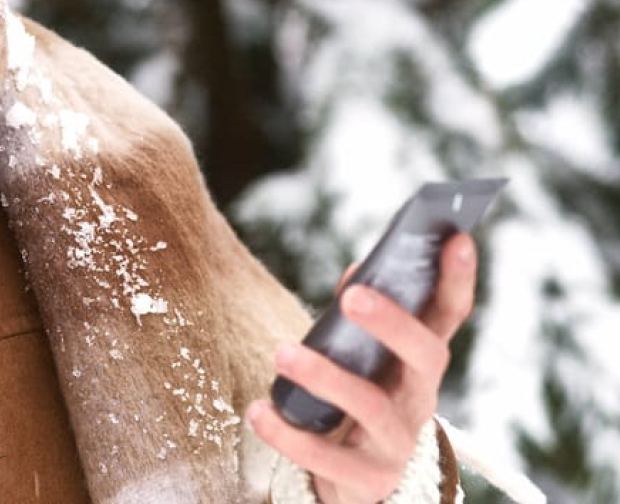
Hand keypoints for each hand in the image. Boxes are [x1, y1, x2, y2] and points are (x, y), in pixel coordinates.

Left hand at [247, 233, 477, 503]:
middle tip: (353, 297)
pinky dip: (287, 433)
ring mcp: (396, 441)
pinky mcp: (366, 477)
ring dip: (326, 376)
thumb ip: (362, 311)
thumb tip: (359, 270)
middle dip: (392, 323)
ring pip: (371, 406)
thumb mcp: (364, 353)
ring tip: (283, 354)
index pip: (450, 314)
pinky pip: (326, 456)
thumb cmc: (358, 394)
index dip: (457, 278)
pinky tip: (258, 411)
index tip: (456, 237)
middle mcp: (419, 397)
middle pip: (424, 356)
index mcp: (421, 359)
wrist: (356, 479)